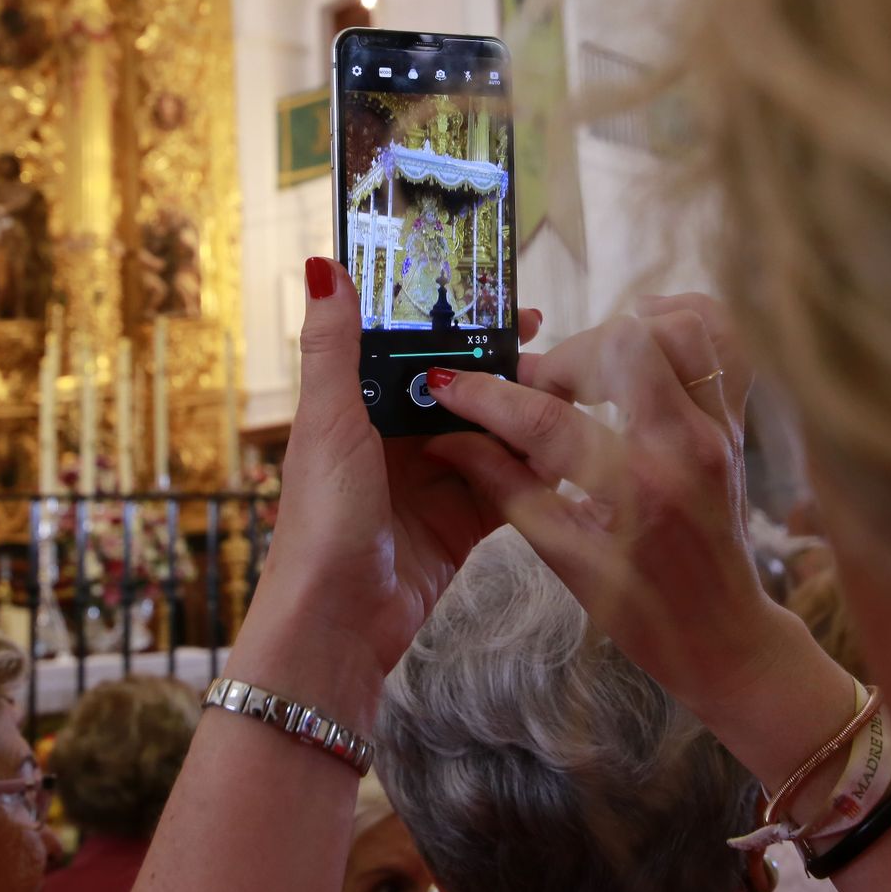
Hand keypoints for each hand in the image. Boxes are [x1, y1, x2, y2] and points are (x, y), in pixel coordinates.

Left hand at [233, 259, 540, 717]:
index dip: (456, 323)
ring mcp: (431, 485)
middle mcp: (394, 443)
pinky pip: (506, 487)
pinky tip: (566, 452)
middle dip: (504, 371)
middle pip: (460, 392)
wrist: (336, 626)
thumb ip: (333, 348)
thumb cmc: (319, 522)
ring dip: (524, 419)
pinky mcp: (460, 527)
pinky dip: (531, 472)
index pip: (413, 351)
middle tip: (555, 352)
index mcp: (356, 411)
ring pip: (490, 436)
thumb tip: (323, 265)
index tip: (504, 300)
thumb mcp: (328, 423)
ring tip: (571, 396)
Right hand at [424, 294, 793, 715]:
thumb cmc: (639, 610)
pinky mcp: (736, 422)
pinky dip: (681, 321)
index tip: (449, 383)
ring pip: (680, 328)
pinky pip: (723, 342)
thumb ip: (504, 487)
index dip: (487, 396)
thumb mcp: (561, 556)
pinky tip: (642, 335)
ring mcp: (719, 429)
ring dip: (622, 334)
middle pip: (622, 345)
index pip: (546, 419)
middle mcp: (685, 448)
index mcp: (635, 492)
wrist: (722, 634)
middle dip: (565, 356)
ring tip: (589, 369)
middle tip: (538, 388)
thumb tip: (446, 439)